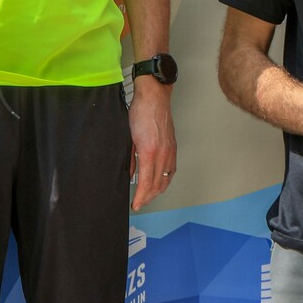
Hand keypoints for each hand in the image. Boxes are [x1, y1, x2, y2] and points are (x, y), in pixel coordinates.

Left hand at [129, 80, 175, 211]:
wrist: (154, 96)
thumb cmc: (140, 112)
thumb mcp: (129, 137)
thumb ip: (130, 158)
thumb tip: (131, 174)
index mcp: (149, 152)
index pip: (146, 183)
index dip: (141, 197)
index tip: (135, 205)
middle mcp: (162, 154)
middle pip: (157, 185)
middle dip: (148, 198)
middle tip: (139, 204)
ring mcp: (170, 151)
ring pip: (166, 179)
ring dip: (157, 191)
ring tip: (148, 197)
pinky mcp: (173, 147)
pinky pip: (171, 169)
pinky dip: (166, 180)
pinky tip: (161, 182)